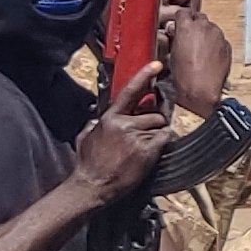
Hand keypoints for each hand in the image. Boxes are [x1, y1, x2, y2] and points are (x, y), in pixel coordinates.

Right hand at [69, 65, 171, 206]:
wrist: (93, 186)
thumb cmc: (88, 164)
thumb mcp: (86, 137)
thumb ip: (96, 124)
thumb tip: (98, 119)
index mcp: (110, 118)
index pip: (130, 91)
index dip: (144, 76)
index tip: (156, 65)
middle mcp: (124, 124)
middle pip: (153, 113)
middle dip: (155, 122)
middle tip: (150, 132)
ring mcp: (136, 137)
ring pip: (160, 126)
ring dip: (158, 134)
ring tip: (146, 147)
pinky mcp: (147, 150)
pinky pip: (164, 138)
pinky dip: (163, 142)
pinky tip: (153, 150)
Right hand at [160, 7, 232, 119]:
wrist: (203, 90)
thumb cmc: (184, 75)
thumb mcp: (172, 54)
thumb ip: (175, 38)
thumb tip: (175, 31)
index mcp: (187, 27)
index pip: (183, 13)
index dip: (180, 19)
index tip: (179, 25)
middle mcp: (204, 27)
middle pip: (199, 17)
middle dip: (194, 24)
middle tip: (189, 36)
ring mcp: (218, 35)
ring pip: (211, 27)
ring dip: (205, 33)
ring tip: (199, 49)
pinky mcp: (227, 45)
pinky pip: (219, 39)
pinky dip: (214, 43)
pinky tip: (209, 56)